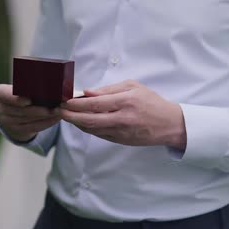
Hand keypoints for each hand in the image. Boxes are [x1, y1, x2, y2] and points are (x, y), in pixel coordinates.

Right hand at [0, 84, 60, 141]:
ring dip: (46, 116)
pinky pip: (33, 127)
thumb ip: (27, 85)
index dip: (18, 100)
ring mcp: (5, 121)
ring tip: (59, 111)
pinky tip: (56, 118)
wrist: (11, 109)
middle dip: (40, 109)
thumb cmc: (19, 91)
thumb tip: (47, 86)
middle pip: (21, 110)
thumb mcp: (17, 85)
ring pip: (29, 120)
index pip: (7, 96)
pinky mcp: (14, 130)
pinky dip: (46, 123)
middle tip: (56, 106)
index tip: (29, 101)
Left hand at [58, 80, 186, 149]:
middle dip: (70, 116)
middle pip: (89, 120)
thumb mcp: (134, 87)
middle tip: (59, 110)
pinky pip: (99, 135)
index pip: (95, 103)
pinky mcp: (121, 141)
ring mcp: (121, 132)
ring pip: (92, 129)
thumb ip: (110, 89)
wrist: (169, 124)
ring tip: (67, 115)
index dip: (76, 103)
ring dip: (76, 123)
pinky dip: (88, 129)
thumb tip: (88, 92)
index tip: (65, 100)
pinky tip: (82, 122)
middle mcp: (122, 118)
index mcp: (126, 101)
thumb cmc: (151, 102)